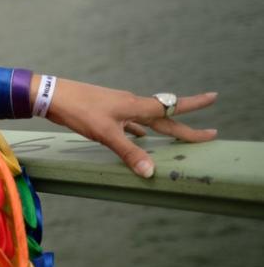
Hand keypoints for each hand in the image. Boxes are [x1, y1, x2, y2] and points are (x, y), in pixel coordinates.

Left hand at [44, 79, 217, 177]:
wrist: (51, 95)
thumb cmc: (78, 110)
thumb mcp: (105, 133)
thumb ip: (128, 152)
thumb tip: (151, 172)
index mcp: (135, 106)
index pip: (171, 107)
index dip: (194, 105)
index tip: (215, 97)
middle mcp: (130, 104)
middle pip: (164, 117)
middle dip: (185, 126)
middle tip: (208, 133)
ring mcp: (117, 107)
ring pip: (147, 120)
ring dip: (163, 129)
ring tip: (178, 136)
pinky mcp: (105, 111)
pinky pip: (130, 122)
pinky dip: (139, 130)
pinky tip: (140, 135)